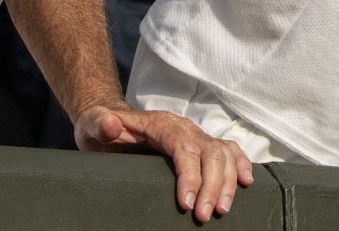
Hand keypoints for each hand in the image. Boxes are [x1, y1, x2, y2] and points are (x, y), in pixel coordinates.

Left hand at [74, 102, 252, 224]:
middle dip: (212, 185)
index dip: (190, 175)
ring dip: (227, 182)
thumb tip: (110, 125)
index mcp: (163, 124)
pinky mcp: (201, 145)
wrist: (107, 121)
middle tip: (204, 216)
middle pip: (210, 153)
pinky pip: (229, 151)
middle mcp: (185, 128)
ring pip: (223, 154)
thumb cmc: (100, 127)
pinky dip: (240, 165)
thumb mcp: (92, 124)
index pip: (184, 148)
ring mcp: (196, 136)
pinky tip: (245, 183)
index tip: (186, 203)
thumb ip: (99, 123)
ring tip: (221, 210)